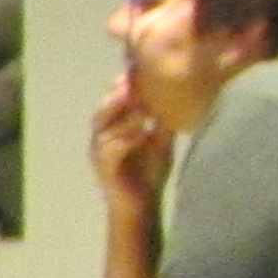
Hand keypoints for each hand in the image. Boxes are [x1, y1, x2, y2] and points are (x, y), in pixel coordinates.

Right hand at [89, 75, 177, 211]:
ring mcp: (99, 152)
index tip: (138, 71)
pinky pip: (111, 148)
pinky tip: (142, 131)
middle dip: (117, 95)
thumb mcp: (159, 142)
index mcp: (113, 130)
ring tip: (138, 102)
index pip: (114, 103)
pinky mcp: (103, 167)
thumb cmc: (149, 174)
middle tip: (132, 81)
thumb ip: (161, 122)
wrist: (141, 206)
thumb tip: (178, 97)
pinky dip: (126, 138)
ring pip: (104, 126)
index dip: (123, 87)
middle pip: (103, 109)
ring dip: (121, 113)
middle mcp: (101, 138)